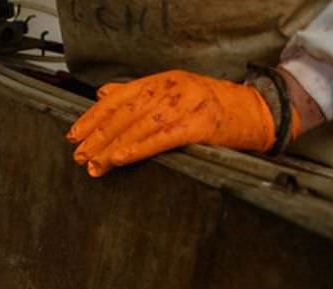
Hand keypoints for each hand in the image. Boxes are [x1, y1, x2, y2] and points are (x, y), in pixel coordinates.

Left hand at [66, 70, 283, 176]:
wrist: (257, 111)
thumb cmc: (211, 106)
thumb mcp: (173, 92)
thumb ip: (137, 94)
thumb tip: (102, 95)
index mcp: (162, 80)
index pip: (118, 98)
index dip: (93, 117)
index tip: (74, 135)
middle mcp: (172, 88)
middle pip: (125, 113)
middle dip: (98, 136)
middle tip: (79, 155)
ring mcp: (187, 104)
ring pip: (139, 126)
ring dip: (112, 148)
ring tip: (95, 164)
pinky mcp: (201, 124)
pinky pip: (163, 137)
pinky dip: (139, 148)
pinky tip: (121, 158)